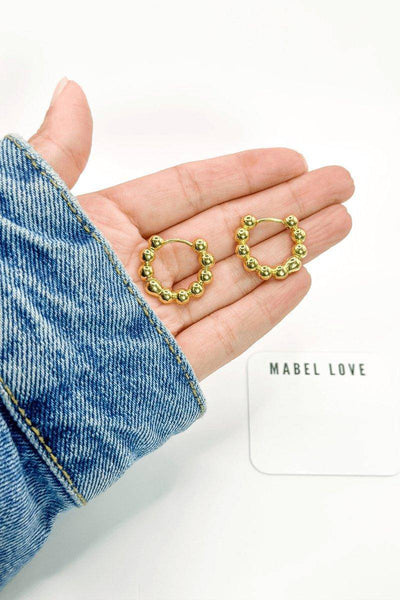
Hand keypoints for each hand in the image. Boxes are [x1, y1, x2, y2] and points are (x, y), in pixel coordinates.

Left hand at [30, 79, 353, 379]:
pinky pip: (223, 335)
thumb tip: (72, 97)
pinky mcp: (165, 371)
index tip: (288, 160)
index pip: (187, 193)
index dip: (242, 174)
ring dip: (287, 251)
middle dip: (284, 208)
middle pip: (225, 233)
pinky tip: (295, 281)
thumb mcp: (20, 208)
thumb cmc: (2, 297)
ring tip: (332, 225)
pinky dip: (262, 310)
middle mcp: (133, 275)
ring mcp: (153, 324)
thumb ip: (57, 155)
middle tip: (332, 186)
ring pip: (233, 280)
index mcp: (100, 232)